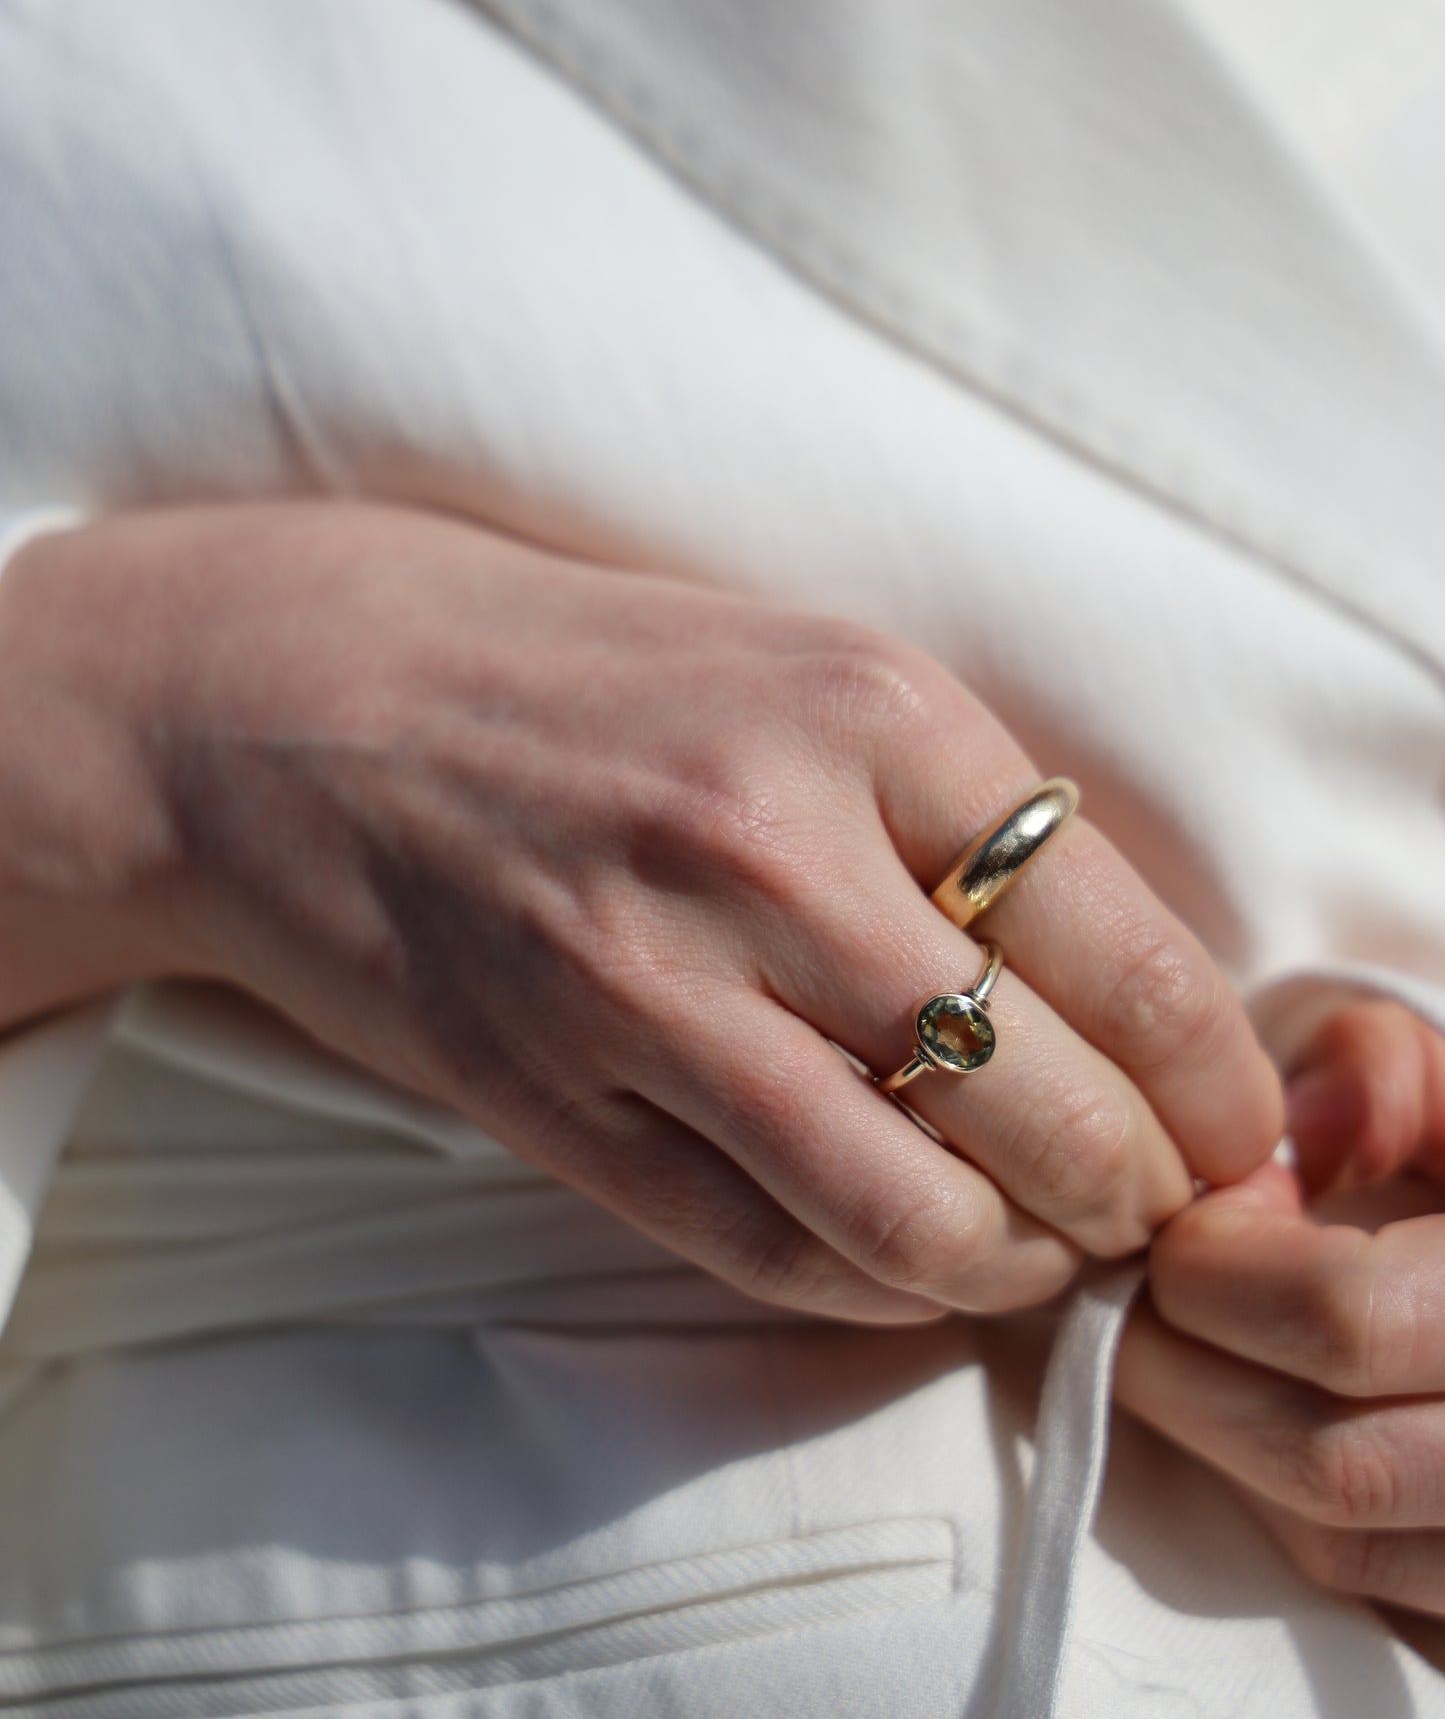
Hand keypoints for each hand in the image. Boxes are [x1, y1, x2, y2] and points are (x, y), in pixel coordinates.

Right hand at [0, 501, 1280, 1322]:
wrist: (290, 697)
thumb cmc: (564, 671)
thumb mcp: (790, 661)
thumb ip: (947, 800)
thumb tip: (1116, 974)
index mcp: (864, 708)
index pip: (1125, 942)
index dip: (1213, 1075)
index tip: (1232, 1127)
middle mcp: (771, 846)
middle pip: (1048, 1097)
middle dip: (1140, 1191)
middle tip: (1154, 1210)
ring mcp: (650, 981)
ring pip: (917, 1207)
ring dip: (1017, 1263)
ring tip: (1041, 1252)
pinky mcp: (551, 1092)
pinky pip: (765, 1246)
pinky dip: (869, 1281)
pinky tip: (902, 1255)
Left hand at [1117, 998, 1444, 1613]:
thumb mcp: (1444, 1083)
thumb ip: (1380, 1071)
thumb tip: (1295, 1137)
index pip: (1343, 1319)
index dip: (1225, 1271)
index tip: (1192, 1221)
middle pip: (1329, 1458)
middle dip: (1188, 1371)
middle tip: (1142, 1294)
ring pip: (1336, 1536)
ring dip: (1219, 1439)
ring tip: (1184, 1342)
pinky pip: (1365, 1581)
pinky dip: (1281, 1501)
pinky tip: (1254, 1408)